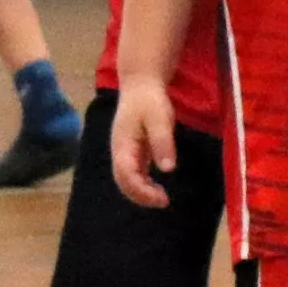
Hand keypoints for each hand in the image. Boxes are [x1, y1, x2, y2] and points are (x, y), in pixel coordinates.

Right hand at [109, 77, 177, 206]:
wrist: (141, 84)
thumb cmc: (150, 100)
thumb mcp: (160, 118)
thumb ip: (162, 142)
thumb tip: (167, 168)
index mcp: (123, 145)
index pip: (127, 176)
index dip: (142, 191)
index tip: (161, 198)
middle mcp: (120, 151)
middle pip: (123, 182)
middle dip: (140, 196)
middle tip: (163, 201)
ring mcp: (124, 152)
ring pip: (126, 180)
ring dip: (141, 192)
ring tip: (162, 198)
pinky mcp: (131, 151)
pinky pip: (132, 174)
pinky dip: (142, 184)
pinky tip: (156, 188)